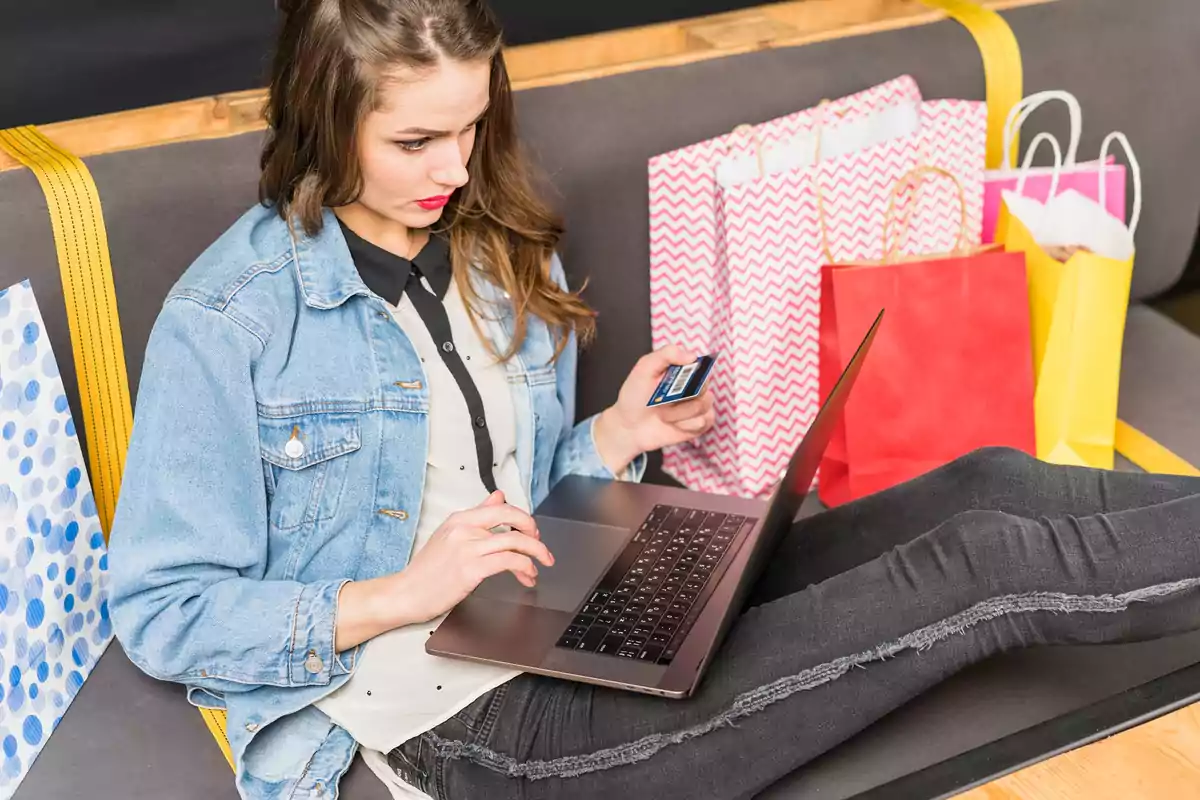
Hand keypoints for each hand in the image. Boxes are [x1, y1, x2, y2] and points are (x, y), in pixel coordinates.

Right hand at [335, 492, 553, 647]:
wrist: (406, 593)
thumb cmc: (427, 570)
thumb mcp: (450, 535)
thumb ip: (477, 516)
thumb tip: (499, 496)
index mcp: (460, 518)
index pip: (502, 507)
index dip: (523, 518)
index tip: (532, 532)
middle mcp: (464, 528)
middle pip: (512, 519)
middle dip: (534, 532)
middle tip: (541, 547)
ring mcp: (467, 548)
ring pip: (515, 541)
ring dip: (534, 554)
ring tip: (539, 567)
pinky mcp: (471, 569)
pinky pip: (508, 561)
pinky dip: (524, 568)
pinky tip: (526, 576)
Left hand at [593, 344, 715, 474]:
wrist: (629, 426)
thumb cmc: (635, 397)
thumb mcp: (644, 368)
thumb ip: (666, 354)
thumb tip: (692, 356)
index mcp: (683, 370)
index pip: (701, 363)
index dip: (693, 371)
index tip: (678, 378)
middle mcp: (693, 386)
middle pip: (704, 384)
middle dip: (682, 394)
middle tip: (664, 398)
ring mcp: (697, 405)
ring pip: (703, 404)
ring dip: (680, 412)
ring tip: (664, 414)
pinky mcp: (698, 424)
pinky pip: (704, 421)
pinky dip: (686, 425)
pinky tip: (673, 424)